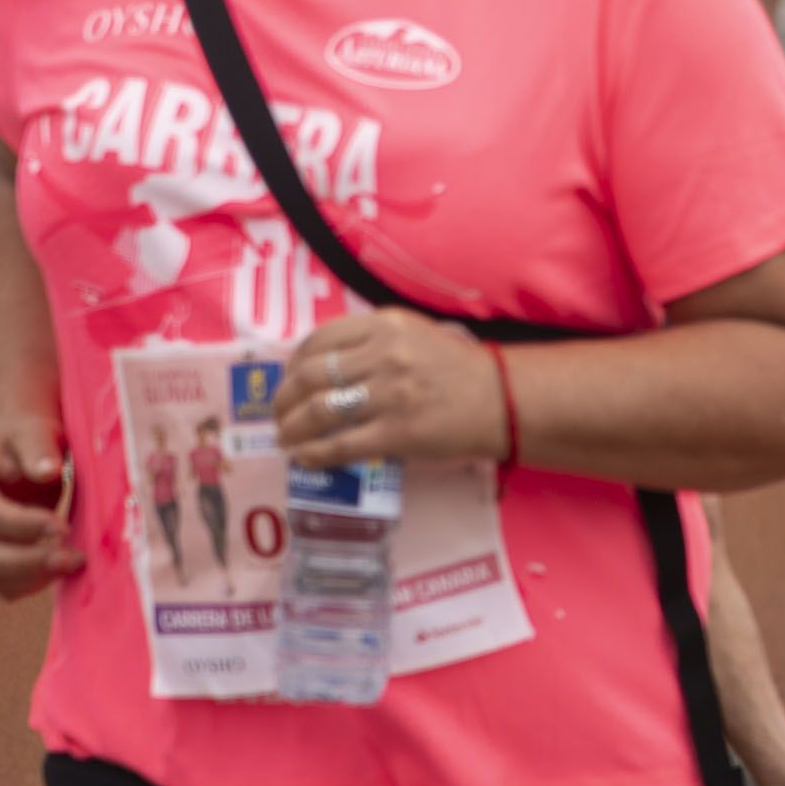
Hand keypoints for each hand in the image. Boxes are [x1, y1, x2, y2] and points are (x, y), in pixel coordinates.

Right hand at [0, 413, 77, 598]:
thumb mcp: (36, 432)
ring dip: (31, 578)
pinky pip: (1, 584)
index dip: (22, 526)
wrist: (22, 448)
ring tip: (74, 563)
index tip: (62, 528)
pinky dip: (30, 585)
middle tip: (72, 558)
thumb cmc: (30, 439)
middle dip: (25, 561)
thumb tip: (47, 471)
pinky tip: (62, 571)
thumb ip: (39, 448)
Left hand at [274, 310, 504, 468]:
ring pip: (318, 411)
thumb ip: (372, 341)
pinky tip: (304, 459)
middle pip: (310, 376)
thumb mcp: (416, 335)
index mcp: (385, 326)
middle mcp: (384, 355)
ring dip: (291, 428)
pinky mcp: (397, 433)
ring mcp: (390, 395)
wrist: (505, 400)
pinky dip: (313, 454)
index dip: (292, 364)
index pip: (318, 340)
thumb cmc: (459, 369)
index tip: (288, 380)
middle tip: (279, 414)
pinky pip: (340, 445)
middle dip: (283, 399)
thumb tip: (321, 366)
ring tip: (286, 438)